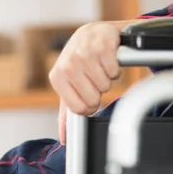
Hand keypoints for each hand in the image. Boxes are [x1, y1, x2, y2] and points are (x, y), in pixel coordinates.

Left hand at [49, 22, 121, 143]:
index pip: (79, 109)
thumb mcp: (68, 87)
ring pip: (105, 85)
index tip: (87, 94)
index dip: (88, 106)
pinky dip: (115, 69)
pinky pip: (114, 71)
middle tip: (93, 79)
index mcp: (58, 77)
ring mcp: (85, 53)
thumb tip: (65, 138)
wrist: (91, 35)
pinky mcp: (102, 46)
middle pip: (93, 99)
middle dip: (98, 92)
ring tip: (99, 68)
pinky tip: (107, 60)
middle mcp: (68, 64)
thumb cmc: (79, 64)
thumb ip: (65, 114)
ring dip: (106, 79)